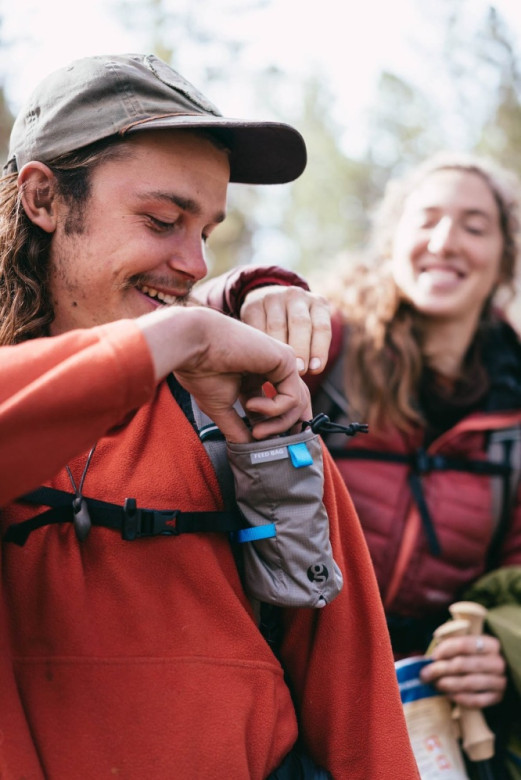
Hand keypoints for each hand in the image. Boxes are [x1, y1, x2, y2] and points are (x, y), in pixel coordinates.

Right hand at [138, 305, 310, 442]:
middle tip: (279, 447)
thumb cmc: (201, 371)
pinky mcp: (286, 360)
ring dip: (278, 425)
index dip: (274, 426)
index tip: (263, 443)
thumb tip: (249, 450)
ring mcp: (280, 362)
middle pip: (295, 403)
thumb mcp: (221, 408)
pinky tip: (251, 406)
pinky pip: (293, 396)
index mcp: (255, 377)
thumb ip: (237, 429)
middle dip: (289, 428)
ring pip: (297, 403)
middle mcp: (270, 368)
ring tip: (256, 432)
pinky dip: (274, 410)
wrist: (194, 345)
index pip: (276, 404)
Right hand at [240, 285, 330, 374]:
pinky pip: (256, 326)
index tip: (315, 369)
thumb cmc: (297, 330)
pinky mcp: (253, 305)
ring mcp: (273, 298)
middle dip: (301, 349)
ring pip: (277, 325)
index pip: (322, 326)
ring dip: (279, 349)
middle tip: (298, 371)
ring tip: (280, 369)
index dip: (319, 349)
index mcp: (317, 303)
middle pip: (300, 323)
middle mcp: (296, 296)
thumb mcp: (312, 333)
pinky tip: (262, 359)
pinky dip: (260, 344)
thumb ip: (313, 348)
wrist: (270, 306)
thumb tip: (311, 370)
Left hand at [420, 633, 506, 708]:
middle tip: (426, 674)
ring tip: (436, 684)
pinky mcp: (497, 697)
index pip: (464, 644)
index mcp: (491, 644)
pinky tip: (448, 694)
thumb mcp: (467, 647)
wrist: (493, 674)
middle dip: (440, 669)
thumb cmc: (473, 657)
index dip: (445, 650)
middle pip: (464, 664)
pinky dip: (459, 698)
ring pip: (469, 683)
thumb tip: (427, 660)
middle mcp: (498, 662)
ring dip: (448, 684)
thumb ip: (450, 648)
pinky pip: (476, 700)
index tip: (433, 656)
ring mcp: (499, 681)